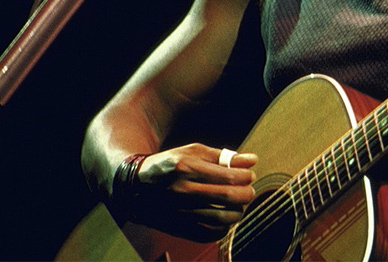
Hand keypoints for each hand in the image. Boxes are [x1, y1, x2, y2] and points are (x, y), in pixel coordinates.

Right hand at [120, 143, 257, 241]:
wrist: (135, 186)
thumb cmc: (169, 164)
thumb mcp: (193, 152)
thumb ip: (223, 156)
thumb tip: (251, 160)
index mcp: (186, 167)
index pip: (230, 176)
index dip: (246, 176)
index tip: (248, 175)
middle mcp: (182, 190)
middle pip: (229, 197)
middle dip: (247, 194)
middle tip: (248, 190)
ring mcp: (180, 211)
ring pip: (223, 219)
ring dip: (238, 211)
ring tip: (238, 204)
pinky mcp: (178, 228)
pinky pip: (209, 234)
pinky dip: (223, 228)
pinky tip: (225, 219)